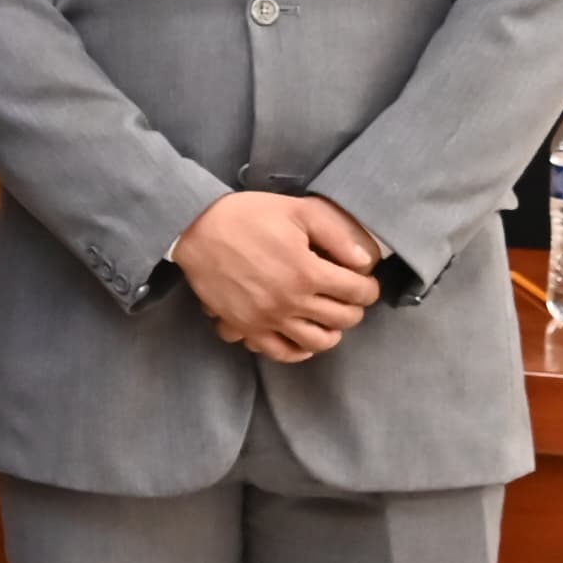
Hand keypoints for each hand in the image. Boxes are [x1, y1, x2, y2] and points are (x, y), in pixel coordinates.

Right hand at [173, 192, 384, 361]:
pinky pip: (279, 352)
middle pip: (343, 319)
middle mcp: (290, 302)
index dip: (369, 286)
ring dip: (331, 331)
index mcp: (308, 272)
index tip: (363, 280)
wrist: (194, 228)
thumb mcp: (298, 210)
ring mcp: (266, 319)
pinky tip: (301, 338)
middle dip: (354, 308)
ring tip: (328, 317)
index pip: (359, 292)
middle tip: (348, 296)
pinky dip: (297, 350)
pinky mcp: (245, 326)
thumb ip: (337, 234)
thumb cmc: (247, 215)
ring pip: (317, 342)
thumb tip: (366, 260)